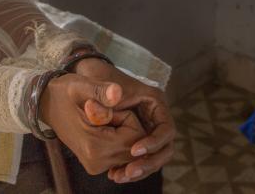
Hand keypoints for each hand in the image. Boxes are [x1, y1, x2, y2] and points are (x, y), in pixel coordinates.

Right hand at [38, 74, 145, 175]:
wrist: (46, 105)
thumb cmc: (64, 93)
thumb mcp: (81, 86)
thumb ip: (101, 90)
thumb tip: (118, 92)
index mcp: (95, 146)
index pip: (136, 136)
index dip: (129, 118)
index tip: (110, 109)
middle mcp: (96, 163)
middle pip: (135, 147)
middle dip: (128, 128)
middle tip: (108, 114)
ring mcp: (95, 166)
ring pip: (129, 152)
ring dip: (124, 134)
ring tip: (104, 121)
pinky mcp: (95, 165)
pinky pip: (120, 155)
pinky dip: (119, 141)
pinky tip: (104, 130)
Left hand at [75, 59, 175, 183]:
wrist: (88, 78)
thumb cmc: (97, 79)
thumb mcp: (100, 84)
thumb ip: (105, 91)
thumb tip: (114, 93)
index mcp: (155, 102)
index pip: (166, 129)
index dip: (154, 142)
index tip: (134, 150)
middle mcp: (155, 118)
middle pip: (164, 147)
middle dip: (149, 162)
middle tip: (129, 172)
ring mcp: (147, 129)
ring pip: (154, 156)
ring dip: (140, 169)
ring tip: (119, 176)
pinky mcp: (136, 138)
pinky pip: (141, 158)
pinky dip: (130, 167)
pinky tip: (114, 174)